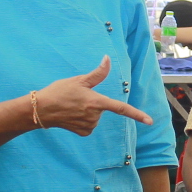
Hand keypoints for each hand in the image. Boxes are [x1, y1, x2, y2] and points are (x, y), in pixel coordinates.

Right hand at [32, 57, 153, 136]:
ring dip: (87, 111)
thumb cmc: (59, 92)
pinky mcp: (83, 132)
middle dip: (93, 102)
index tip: (150, 121)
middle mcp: (95, 116)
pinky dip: (82, 119)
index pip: (121, 108)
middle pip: (103, 108)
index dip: (137, 115)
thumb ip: (97, 73)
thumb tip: (108, 59)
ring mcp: (89, 125)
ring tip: (71, 105)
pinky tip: (71, 115)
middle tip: (76, 97)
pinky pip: (89, 124)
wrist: (41, 110)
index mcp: (96, 102)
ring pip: (96, 116)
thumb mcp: (78, 80)